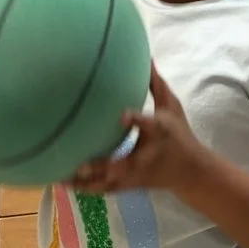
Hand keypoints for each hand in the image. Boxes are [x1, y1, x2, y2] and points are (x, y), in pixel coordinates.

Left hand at [70, 65, 206, 195]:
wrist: (190, 172)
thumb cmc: (180, 135)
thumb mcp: (173, 108)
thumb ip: (157, 84)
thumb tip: (147, 57)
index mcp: (158, 133)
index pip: (149, 126)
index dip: (136, 120)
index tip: (123, 115)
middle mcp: (144, 157)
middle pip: (122, 165)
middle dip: (101, 167)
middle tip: (78, 164)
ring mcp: (134, 175)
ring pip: (107, 183)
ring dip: (84, 183)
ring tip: (58, 178)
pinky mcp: (127, 185)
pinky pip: (103, 189)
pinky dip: (84, 188)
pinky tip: (62, 182)